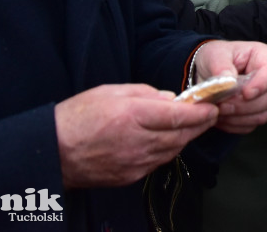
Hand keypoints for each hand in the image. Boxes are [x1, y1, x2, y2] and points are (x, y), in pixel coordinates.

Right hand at [55, 84, 217, 188]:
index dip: (200, 112)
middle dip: (199, 125)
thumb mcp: (112, 92)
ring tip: (193, 126)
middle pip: (181, 135)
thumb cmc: (78, 116)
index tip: (213, 107)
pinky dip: (169, 150)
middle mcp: (138, 141)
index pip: (178, 115)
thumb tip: (170, 100)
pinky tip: (170, 141)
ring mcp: (135, 162)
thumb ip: (145, 93)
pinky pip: (159, 162)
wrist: (53, 151)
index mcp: (132, 115)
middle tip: (210, 115)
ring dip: (186, 138)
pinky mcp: (130, 176)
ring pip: (173, 150)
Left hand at [194, 40, 266, 133]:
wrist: (207, 71)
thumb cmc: (215, 57)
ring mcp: (265, 98)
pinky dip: (234, 124)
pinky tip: (220, 116)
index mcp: (264, 57)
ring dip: (238, 117)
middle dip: (244, 105)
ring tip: (218, 109)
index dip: (261, 84)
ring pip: (262, 115)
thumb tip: (228, 82)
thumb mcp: (214, 54)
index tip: (245, 93)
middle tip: (222, 104)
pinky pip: (250, 125)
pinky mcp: (256, 113)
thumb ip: (221, 66)